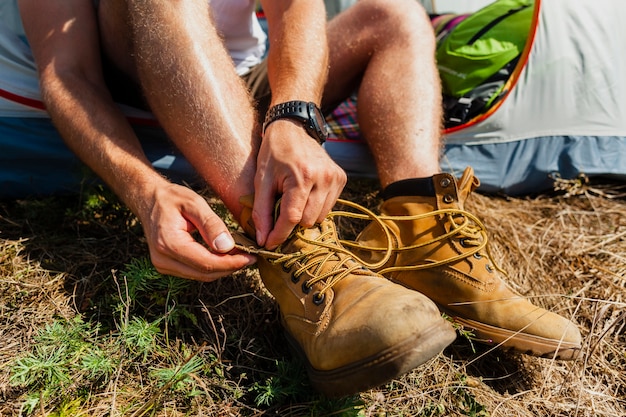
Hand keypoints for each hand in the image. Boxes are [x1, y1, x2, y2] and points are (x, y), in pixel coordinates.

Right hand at [139, 183, 256, 280]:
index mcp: (168, 243)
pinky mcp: (167, 266)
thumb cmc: (171, 198)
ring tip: (240, 254)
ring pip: (201, 276)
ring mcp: (163, 265)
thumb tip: (227, 247)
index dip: (231, 263)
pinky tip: (224, 255)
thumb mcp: (194, 203)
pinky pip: (195, 272)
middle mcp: (163, 260)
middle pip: (205, 274)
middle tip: (250, 255)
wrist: (149, 200)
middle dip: (230, 267)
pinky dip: (212, 266)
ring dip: (223, 268)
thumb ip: (211, 224)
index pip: (206, 263)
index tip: (251, 256)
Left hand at [252, 120, 346, 248]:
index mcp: (302, 177)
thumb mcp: (261, 181)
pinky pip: (328, 207)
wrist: (294, 128)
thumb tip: (264, 240)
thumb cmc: (273, 154)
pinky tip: (306, 192)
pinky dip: (315, 206)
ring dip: (304, 215)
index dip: (279, 235)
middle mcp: (323, 178)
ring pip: (319, 218)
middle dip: (291, 222)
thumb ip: (261, 212)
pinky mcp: (341, 179)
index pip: (292, 218)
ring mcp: (335, 178)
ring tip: (294, 197)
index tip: (269, 244)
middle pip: (307, 222)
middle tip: (280, 208)